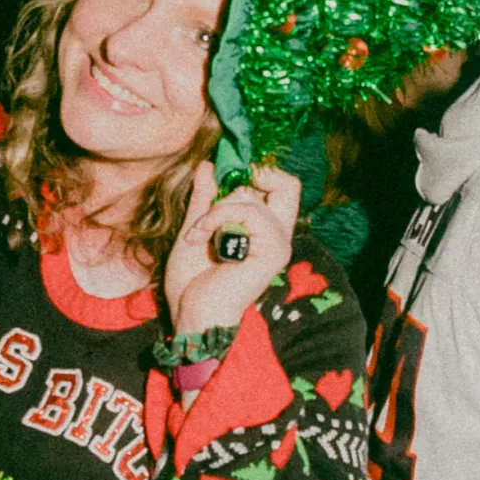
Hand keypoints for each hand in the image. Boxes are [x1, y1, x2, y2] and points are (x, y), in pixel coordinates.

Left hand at [166, 162, 300, 334]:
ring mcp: (277, 244)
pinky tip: (200, 236)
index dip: (254, 174)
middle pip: (289, 185)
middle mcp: (276, 235)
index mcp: (262, 230)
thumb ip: (204, 199)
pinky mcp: (273, 252)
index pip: (278, 186)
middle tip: (220, 199)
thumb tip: (208, 165)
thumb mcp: (194, 229)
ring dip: (217, 209)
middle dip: (249, 181)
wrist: (190, 314)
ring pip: (257, 197)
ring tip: (198, 232)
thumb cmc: (192, 282)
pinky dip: (218, 216)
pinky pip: (250, 212)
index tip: (221, 183)